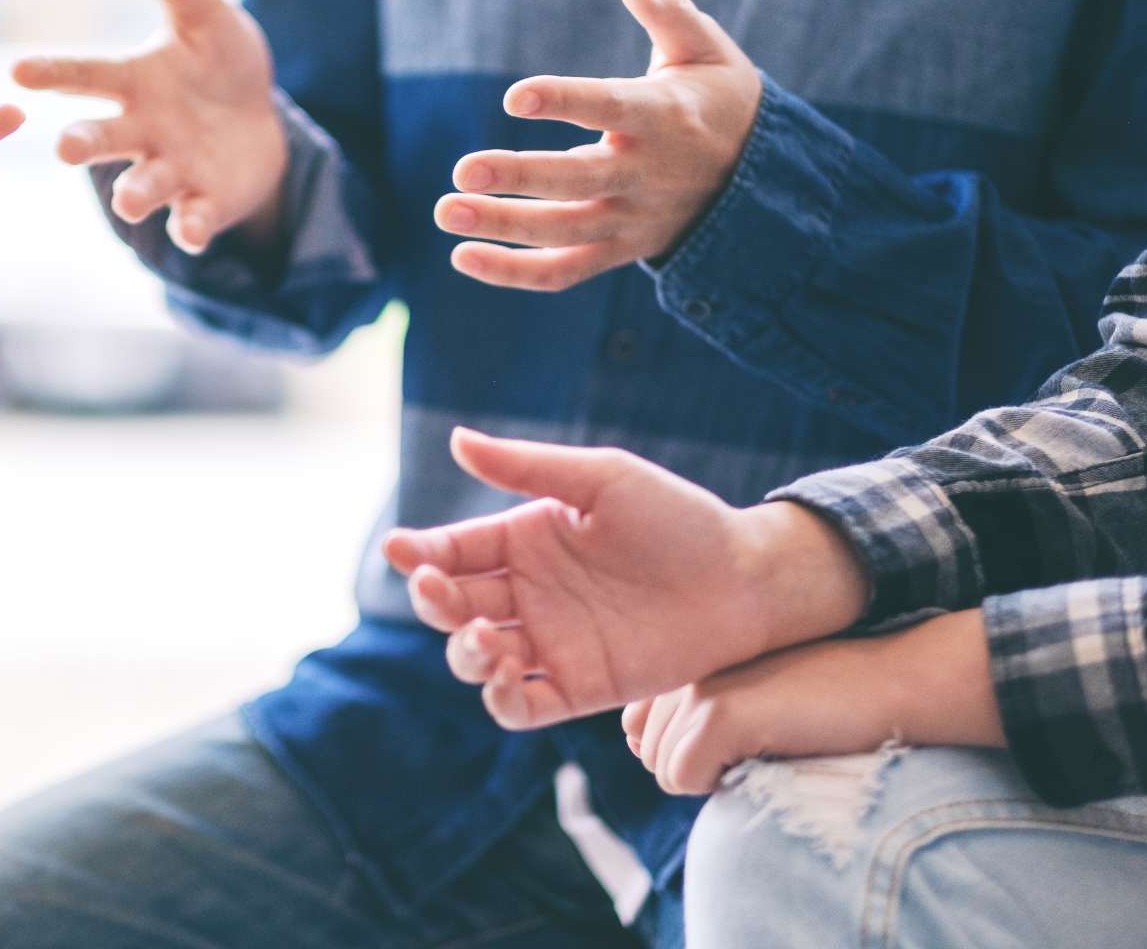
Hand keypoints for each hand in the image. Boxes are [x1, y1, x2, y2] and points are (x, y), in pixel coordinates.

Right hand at [13, 0, 286, 254]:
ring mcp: (170, 170)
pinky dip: (189, 228)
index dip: (53, 72)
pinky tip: (190, 233)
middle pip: (102, 139)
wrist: (259, 119)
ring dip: (134, 196)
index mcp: (133, 82)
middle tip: (64, 149)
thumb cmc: (218, 62)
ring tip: (129, 203)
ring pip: (142, 188)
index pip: (85, 76)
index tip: (17, 69)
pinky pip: (191, 220)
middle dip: (82, 144)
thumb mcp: (206, 18)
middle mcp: (141, 130)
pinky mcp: (203, 203)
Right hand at [382, 428, 867, 730]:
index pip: (453, 550)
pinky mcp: (577, 688)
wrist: (746, 580)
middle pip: (452, 606)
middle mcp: (527, 594)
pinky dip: (500, 701)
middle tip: (436, 591)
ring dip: (464, 653)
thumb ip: (528, 467)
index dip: (419, 553)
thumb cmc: (677, 519)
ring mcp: (549, 644)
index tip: (400, 550)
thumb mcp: (602, 479)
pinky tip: (505, 679)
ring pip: (476, 658)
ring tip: (485, 637)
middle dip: (433, 602)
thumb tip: (456, 439)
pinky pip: (521, 706)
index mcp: (524, 540)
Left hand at [435, 0, 761, 290]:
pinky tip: (462, 256)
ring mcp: (631, 219)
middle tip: (462, 169)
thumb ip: (668, 12)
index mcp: (665, 117)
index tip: (513, 97)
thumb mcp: (707, 49)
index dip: (563, 102)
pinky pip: (563, 271)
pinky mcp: (618, 251)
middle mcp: (646, 174)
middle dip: (520, 176)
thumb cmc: (718, 98)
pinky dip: (513, 272)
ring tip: (445, 211)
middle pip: (578, 181)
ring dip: (502, 226)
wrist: (761, 180)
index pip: (610, 107)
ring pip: (563, 232)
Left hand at [623, 610, 1002, 794]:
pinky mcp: (716, 713)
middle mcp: (682, 665)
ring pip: (662, 769)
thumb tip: (635, 747)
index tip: (732, 742)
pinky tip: (763, 756)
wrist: (890, 685)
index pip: (635, 726)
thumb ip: (688, 713)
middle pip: (648, 753)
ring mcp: (696, 686)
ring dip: (710, 777)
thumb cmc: (823, 701)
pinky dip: (716, 785)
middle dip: (696, 767)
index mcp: (686, 657)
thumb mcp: (746, 698)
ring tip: (764, 746)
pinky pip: (681, 778)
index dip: (680, 750)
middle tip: (757, 744)